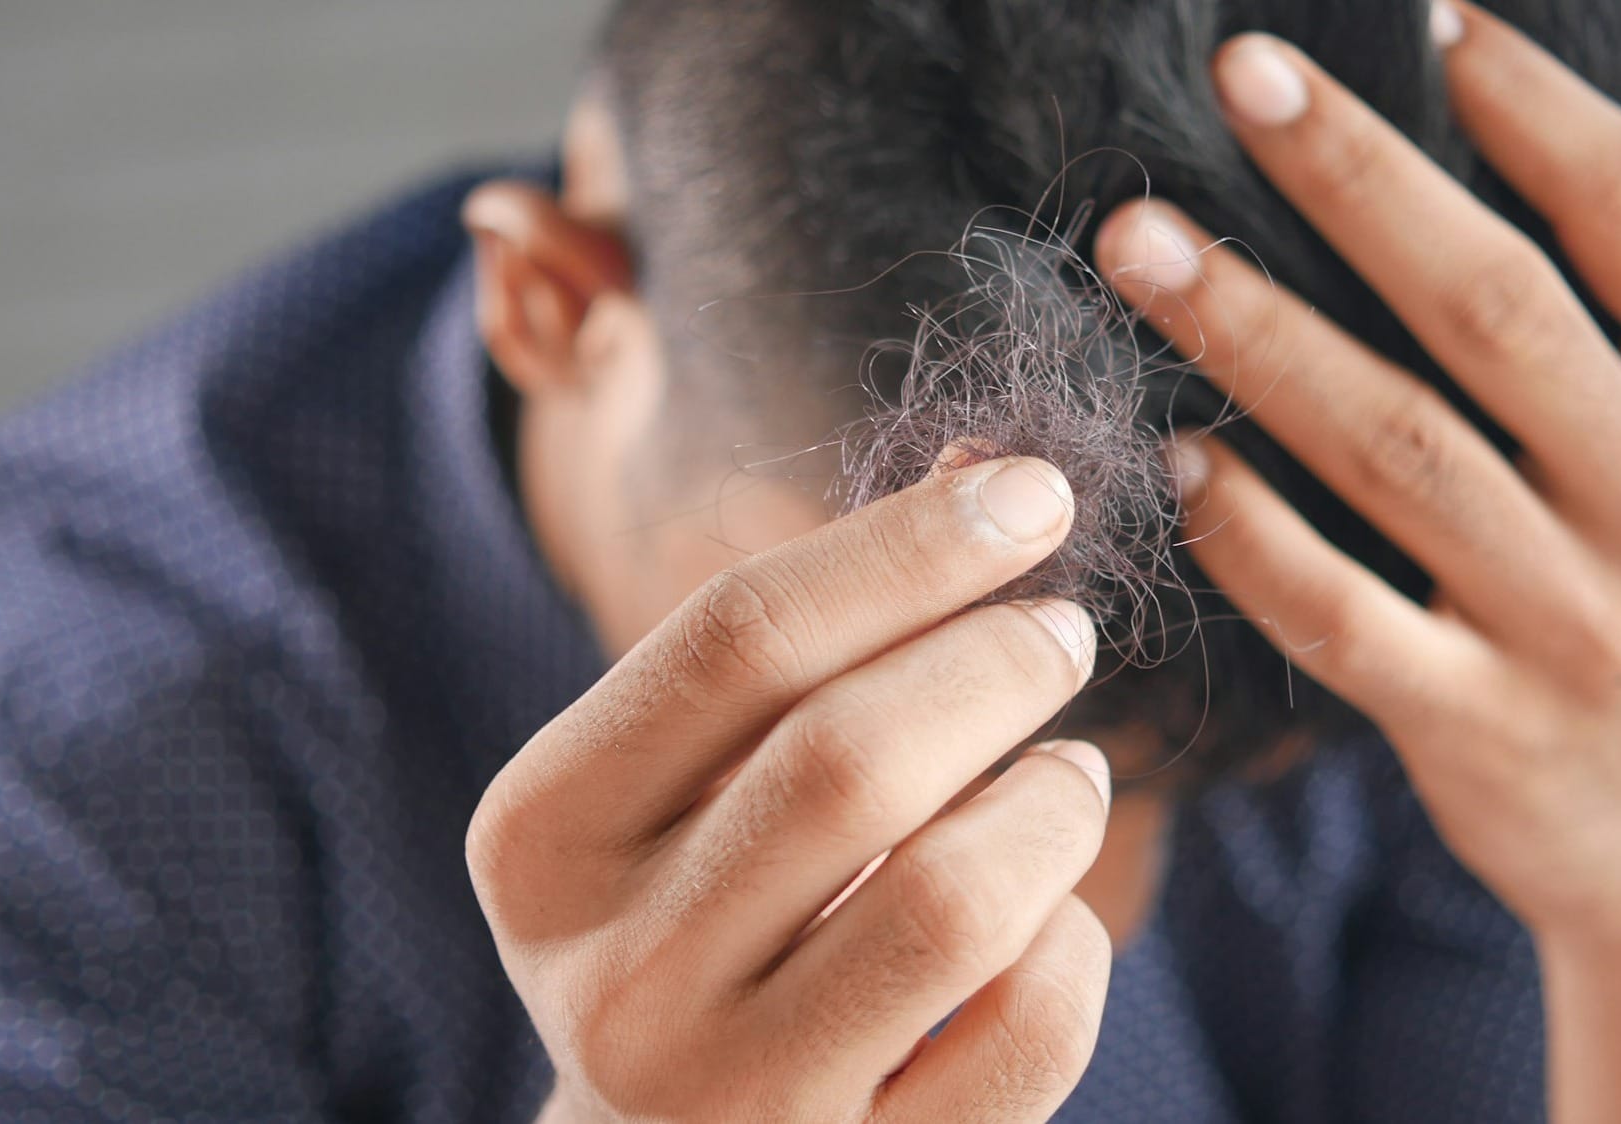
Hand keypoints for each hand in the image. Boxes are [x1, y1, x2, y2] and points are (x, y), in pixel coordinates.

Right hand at [467, 456, 1113, 1122]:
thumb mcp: (688, 785)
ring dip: (1052, 805)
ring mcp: (730, 1099)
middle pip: (851, 758)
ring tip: (1067, 775)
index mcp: (546, 836)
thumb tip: (994, 482)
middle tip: (1061, 633)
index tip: (1034, 495)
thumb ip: (807, 644)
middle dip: (997, 662)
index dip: (909, 547)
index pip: (737, 639)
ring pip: (956, 898)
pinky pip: (1028, 1032)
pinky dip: (1074, 944)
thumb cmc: (700, 916)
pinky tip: (1050, 919)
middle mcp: (616, 975)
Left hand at [1095, 7, 1620, 1121]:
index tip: (1422, 15)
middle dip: (1354, 178)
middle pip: (1494, 306)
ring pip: (1393, 449)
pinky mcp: (1479, 726)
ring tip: (1138, 243)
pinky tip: (1178, 455)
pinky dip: (1252, 535)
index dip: (1528, 100)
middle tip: (1236, 75)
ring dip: (1255, 334)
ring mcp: (1573, 623)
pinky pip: (1343, 616)